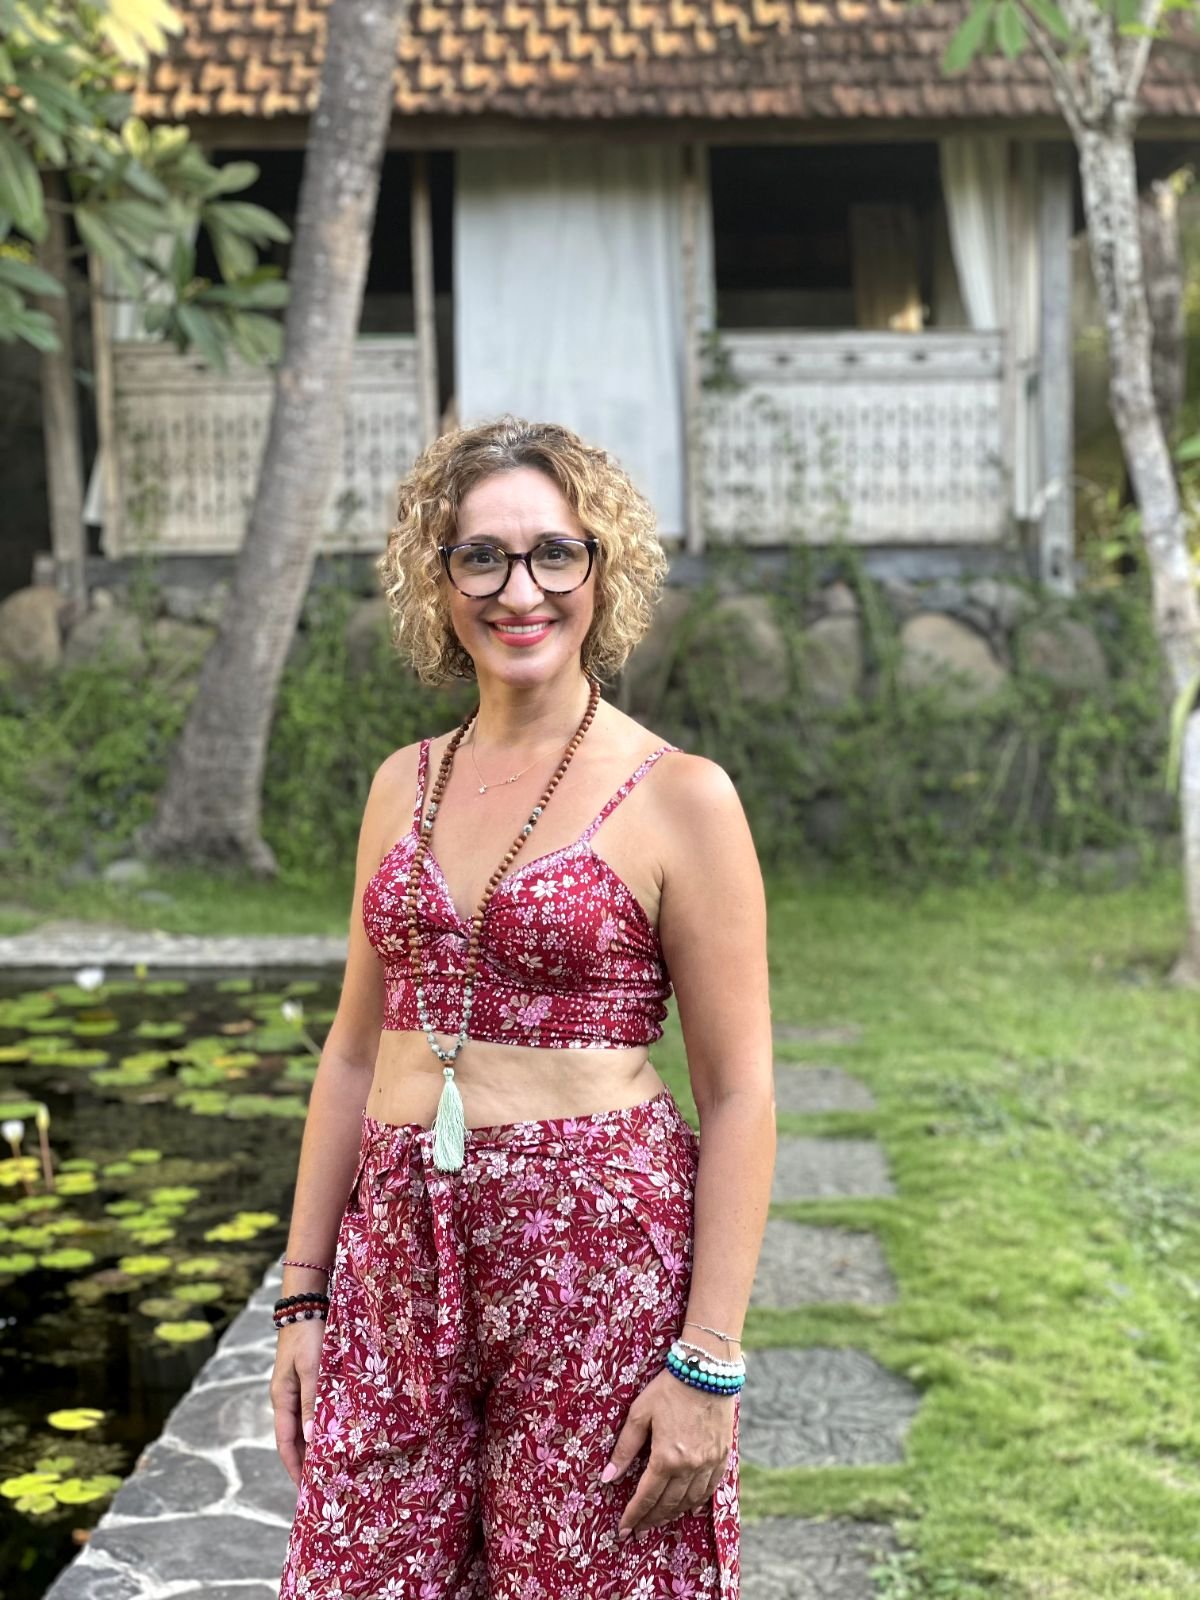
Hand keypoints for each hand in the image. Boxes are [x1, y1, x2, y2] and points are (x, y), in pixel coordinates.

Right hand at [270, 1322, 325, 1486]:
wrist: (306, 1306)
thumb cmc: (309, 1337)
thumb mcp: (312, 1369)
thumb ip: (312, 1402)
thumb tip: (312, 1439)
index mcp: (281, 1399)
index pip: (285, 1444)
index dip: (295, 1468)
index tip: (305, 1491)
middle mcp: (286, 1399)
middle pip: (294, 1439)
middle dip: (306, 1463)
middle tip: (322, 1487)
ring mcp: (295, 1390)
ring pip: (305, 1427)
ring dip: (314, 1447)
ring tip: (331, 1467)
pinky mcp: (308, 1381)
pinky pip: (313, 1412)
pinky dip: (321, 1427)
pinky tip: (334, 1435)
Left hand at [602, 1369, 734, 1536]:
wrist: (707, 1371)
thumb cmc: (668, 1389)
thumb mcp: (640, 1414)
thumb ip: (624, 1448)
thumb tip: (607, 1478)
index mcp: (666, 1457)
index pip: (646, 1496)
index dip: (634, 1515)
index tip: (624, 1529)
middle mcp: (689, 1467)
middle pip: (668, 1504)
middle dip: (651, 1519)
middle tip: (639, 1528)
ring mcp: (709, 1463)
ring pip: (689, 1501)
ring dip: (672, 1514)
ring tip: (659, 1518)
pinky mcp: (723, 1456)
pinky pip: (709, 1490)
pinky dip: (695, 1501)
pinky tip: (686, 1504)